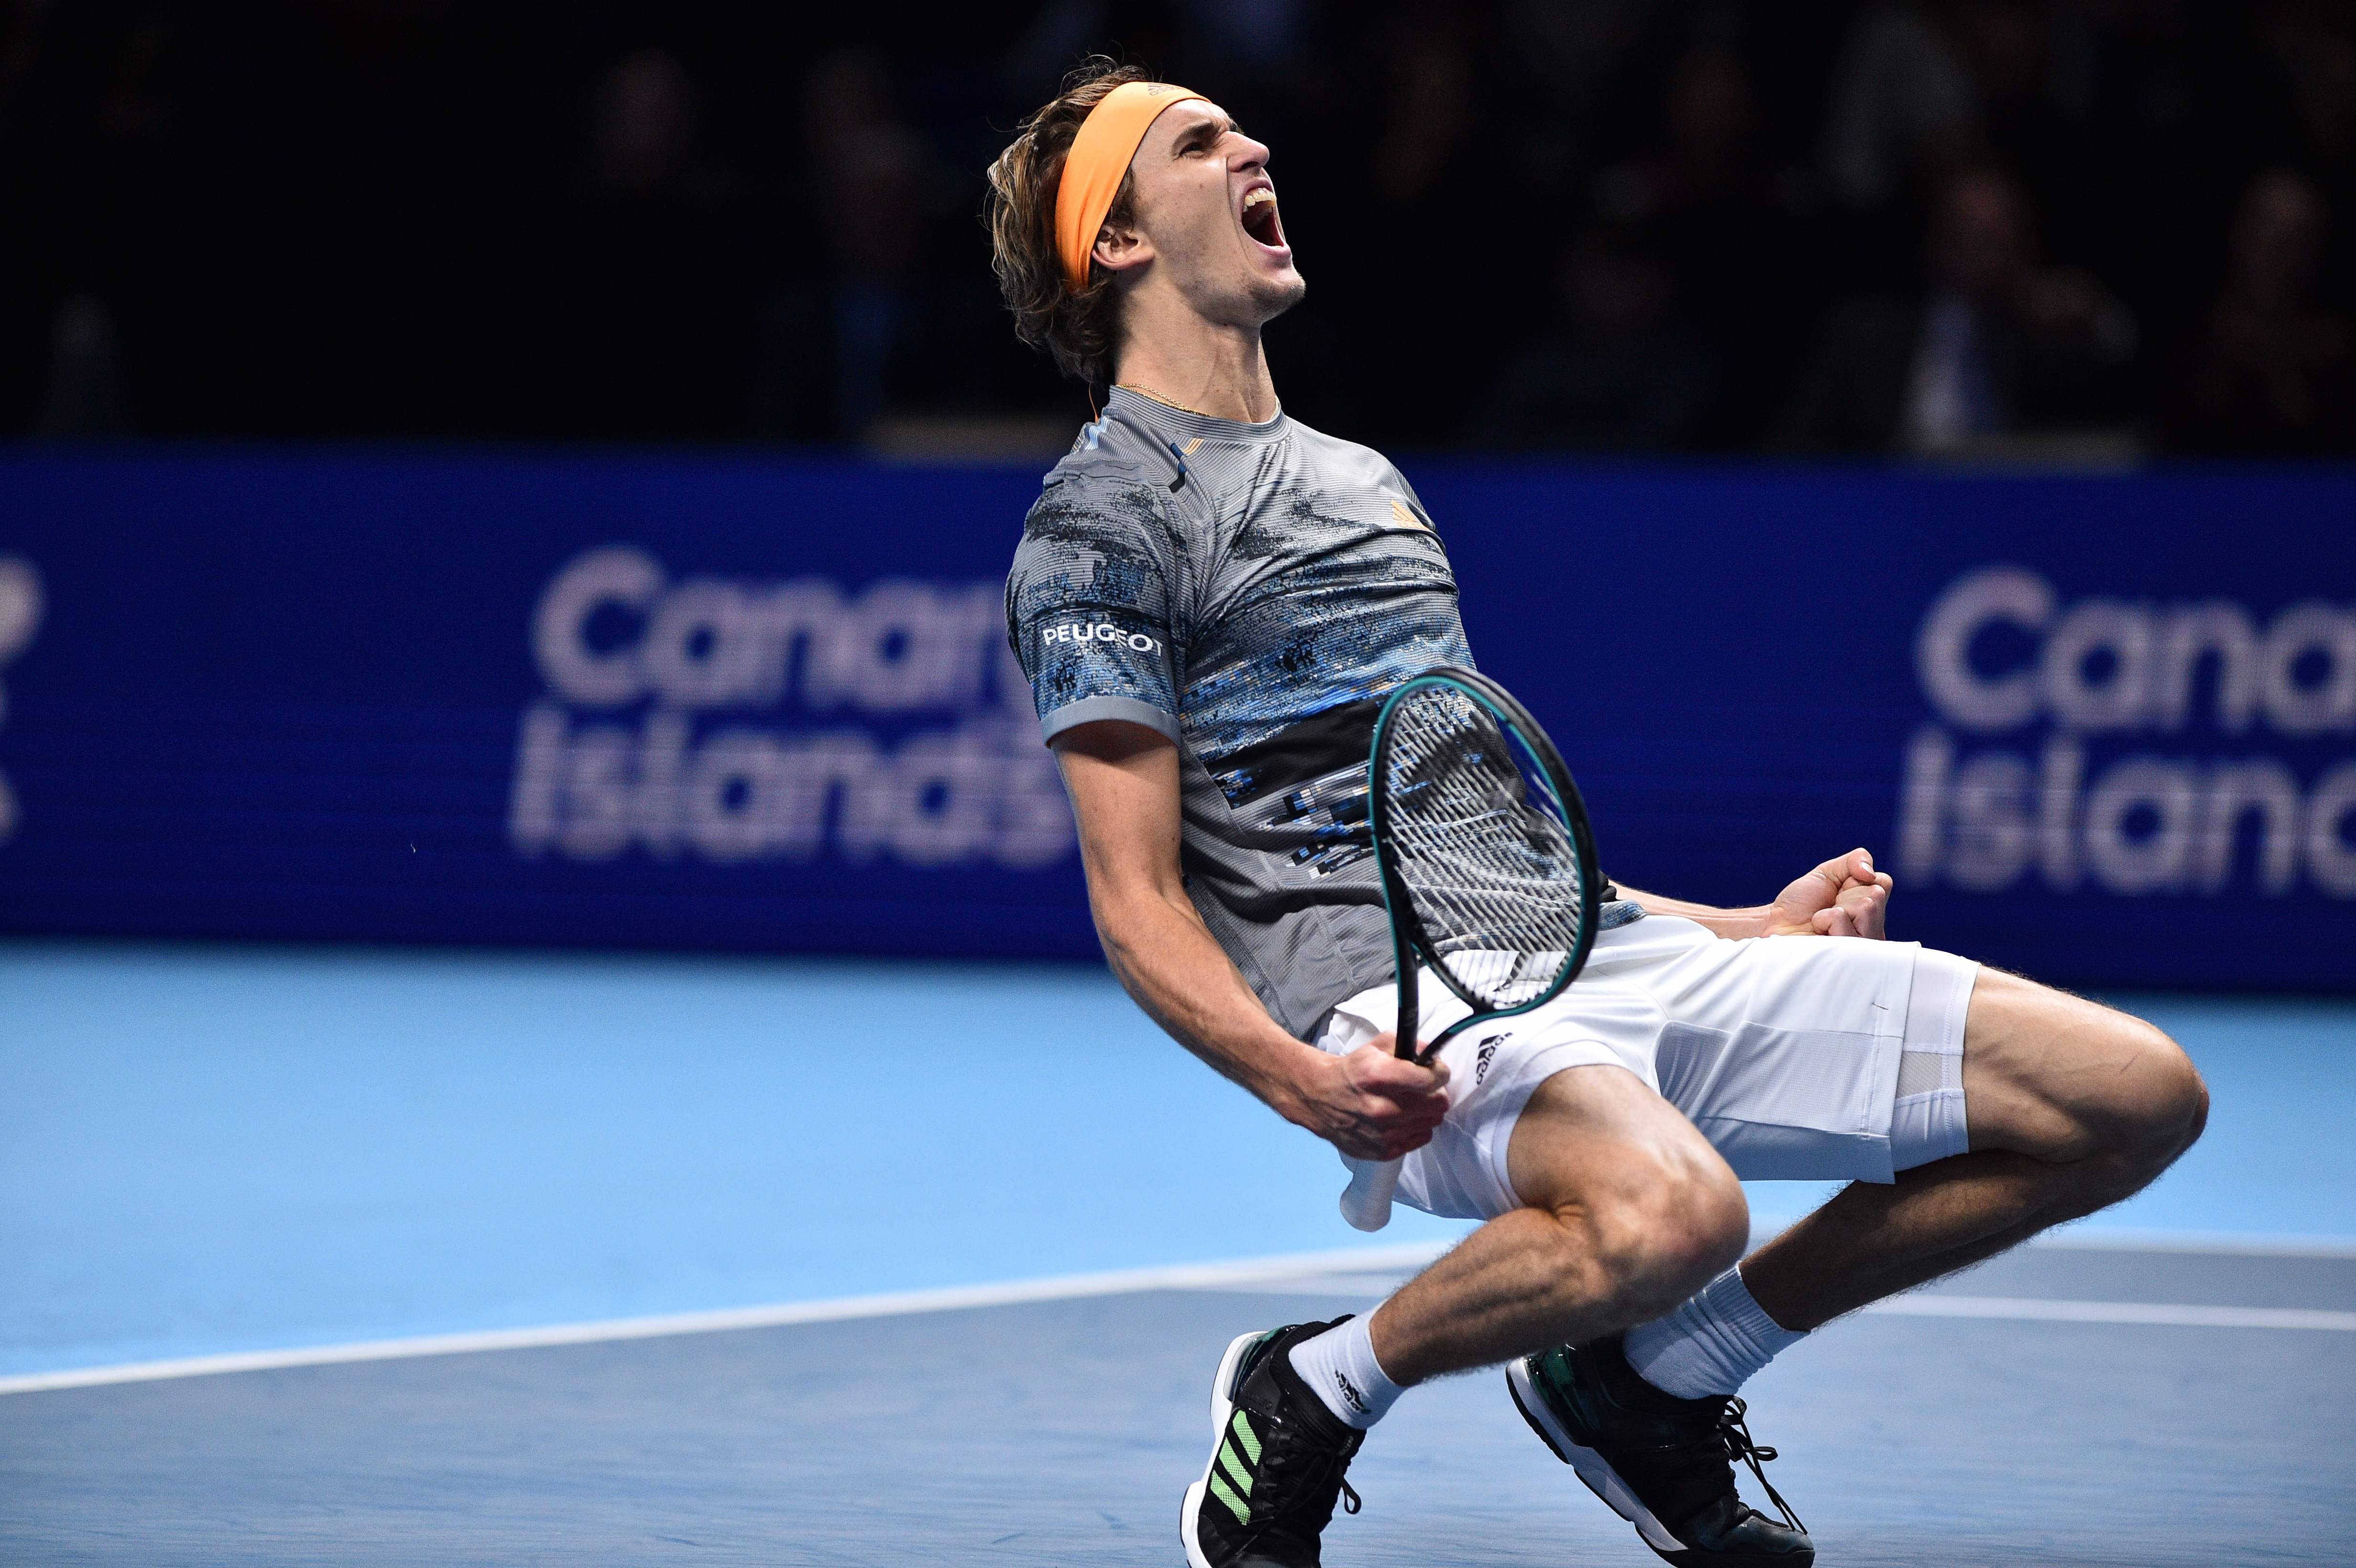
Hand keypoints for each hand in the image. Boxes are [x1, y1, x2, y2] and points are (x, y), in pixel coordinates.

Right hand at [1288, 1039, 1451, 1160]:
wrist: (1320, 1097)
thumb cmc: (1352, 1071)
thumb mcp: (1377, 1046)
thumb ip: (1410, 1046)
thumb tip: (1434, 1056)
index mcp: (1377, 1076)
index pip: (1432, 1079)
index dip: (1439, 1072)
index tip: (1436, 1071)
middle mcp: (1380, 1108)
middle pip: (1438, 1104)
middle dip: (1435, 1092)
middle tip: (1424, 1088)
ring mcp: (1382, 1134)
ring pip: (1432, 1122)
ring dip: (1425, 1111)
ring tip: (1409, 1102)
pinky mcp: (1383, 1152)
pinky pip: (1420, 1138)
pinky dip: (1416, 1127)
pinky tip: (1402, 1118)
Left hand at [1763, 848, 1892, 938]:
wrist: (1776, 925)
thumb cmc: (1800, 904)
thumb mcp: (1828, 873)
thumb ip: (1855, 861)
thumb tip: (1871, 872)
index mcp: (1871, 910)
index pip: (1883, 881)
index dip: (1854, 880)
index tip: (1836, 892)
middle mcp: (1874, 928)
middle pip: (1876, 894)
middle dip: (1844, 895)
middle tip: (1828, 908)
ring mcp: (1864, 945)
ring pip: (1866, 907)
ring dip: (1835, 909)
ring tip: (1823, 921)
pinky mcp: (1850, 956)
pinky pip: (1842, 919)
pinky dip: (1824, 919)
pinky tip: (1820, 932)